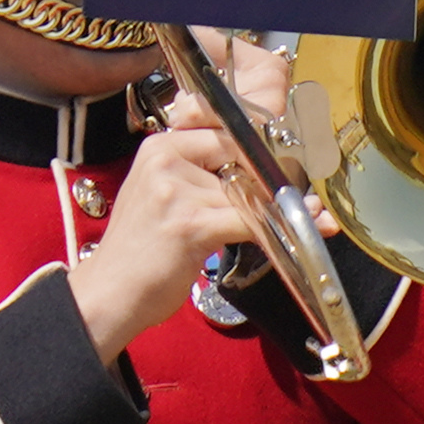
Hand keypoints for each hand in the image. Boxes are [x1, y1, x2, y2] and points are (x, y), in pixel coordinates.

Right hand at [66, 83, 285, 359]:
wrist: (110, 292)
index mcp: (160, 147)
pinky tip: (295, 237)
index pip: (223, 131)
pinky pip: (249, 221)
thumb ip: (199, 177)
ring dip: (284, 209)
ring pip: (249, 194)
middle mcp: (166, 161)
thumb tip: (255, 172)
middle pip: (241, 157)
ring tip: (313, 218)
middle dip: (277, 178)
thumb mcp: (162, 196)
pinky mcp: (191, 223)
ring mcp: (177, 191)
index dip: (260, 149)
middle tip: (310, 198)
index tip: (288, 165)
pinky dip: (276, 232)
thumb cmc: (141, 251)